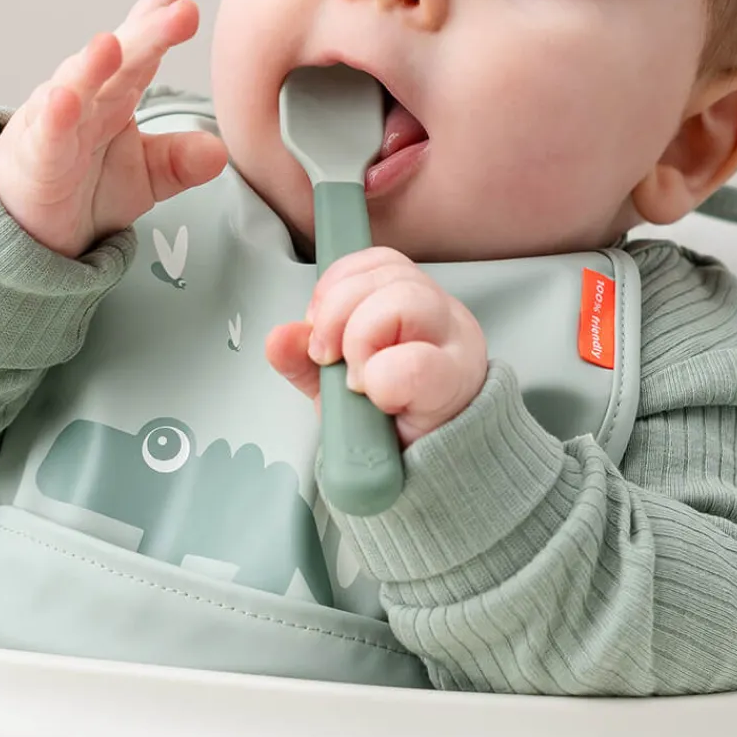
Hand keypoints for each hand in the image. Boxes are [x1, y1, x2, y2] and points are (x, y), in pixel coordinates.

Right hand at [0, 0, 227, 257]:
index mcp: (119, 90)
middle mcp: (88, 94)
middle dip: (150, 30)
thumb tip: (219, 152)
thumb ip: (180, 162)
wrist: (30, 225)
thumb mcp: (147, 177)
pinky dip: (55, 116)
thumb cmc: (86, 185)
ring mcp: (59, 120)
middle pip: (123, 57)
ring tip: (112, 42)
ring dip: (94, 64)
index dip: (161, 7)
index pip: (143, 43)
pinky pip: (47, 133)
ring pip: (78, 85)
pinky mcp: (36, 154)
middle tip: (183, 9)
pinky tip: (65, 97)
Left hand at [265, 248, 488, 448]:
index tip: (317, 331)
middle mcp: (441, 317)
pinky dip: (382, 379)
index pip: (378, 262)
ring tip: (358, 381)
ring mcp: (455, 346)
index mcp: (412, 305)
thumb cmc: (386, 424)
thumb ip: (303, 358)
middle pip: (389, 275)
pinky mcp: (457, 386)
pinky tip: (379, 399)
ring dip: (361, 341)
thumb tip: (279, 338)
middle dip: (338, 314)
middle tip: (328, 358)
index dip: (336, 288)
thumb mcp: (334, 384)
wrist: (417, 474)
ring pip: (405, 299)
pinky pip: (416, 361)